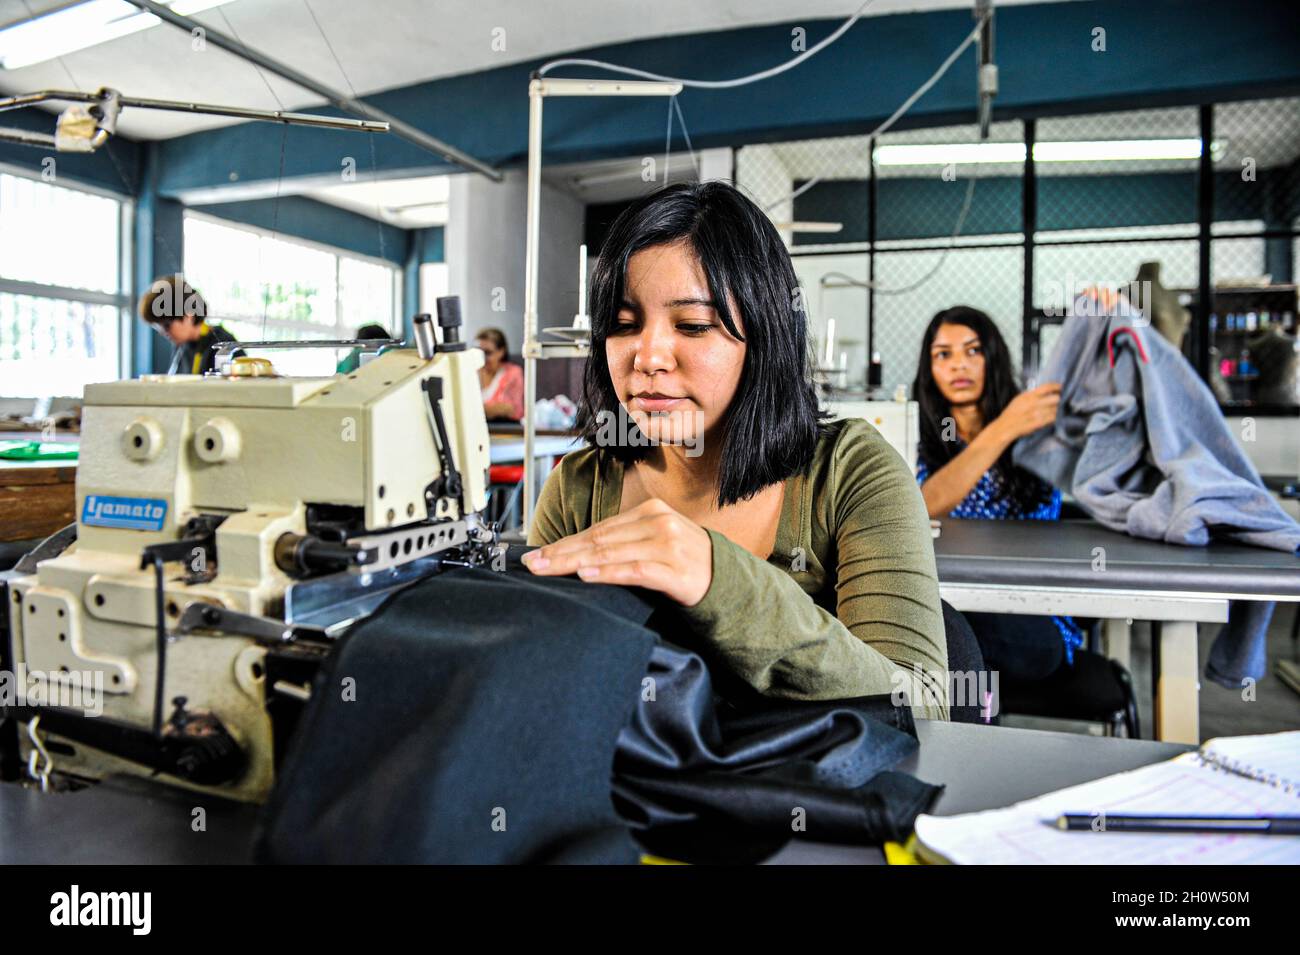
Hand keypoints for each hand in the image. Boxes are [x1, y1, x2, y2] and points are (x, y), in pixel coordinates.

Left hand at [520, 498, 712, 606]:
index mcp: (651, 512)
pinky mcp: (676, 570)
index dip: (565, 542)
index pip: (599, 529)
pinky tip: (587, 575)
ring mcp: (669, 546)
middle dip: (562, 553)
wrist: (730, 582)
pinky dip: (608, 572)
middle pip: (600, 539)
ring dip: (576, 563)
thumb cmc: (688, 565)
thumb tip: (579, 555)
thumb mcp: (657, 543)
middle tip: (533, 564)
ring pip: (612, 553)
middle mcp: (659, 523)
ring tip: (550, 569)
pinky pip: (635, 570)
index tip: (537, 554)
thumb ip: (625, 543)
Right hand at [993, 383, 1060, 440]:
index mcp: (1028, 396)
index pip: (1047, 387)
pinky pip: (1053, 419)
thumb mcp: (1019, 399)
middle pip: (1055, 398)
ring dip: (1056, 410)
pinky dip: (1053, 418)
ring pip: (1055, 409)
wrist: (1004, 428)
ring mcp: (1036, 414)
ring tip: (1054, 410)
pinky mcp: (1038, 424)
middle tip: (1058, 401)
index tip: (1060, 387)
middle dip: (1058, 400)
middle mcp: (1033, 404)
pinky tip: (1050, 417)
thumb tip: (1045, 391)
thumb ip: (1031, 394)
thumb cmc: (1011, 414)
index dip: (1056, 386)